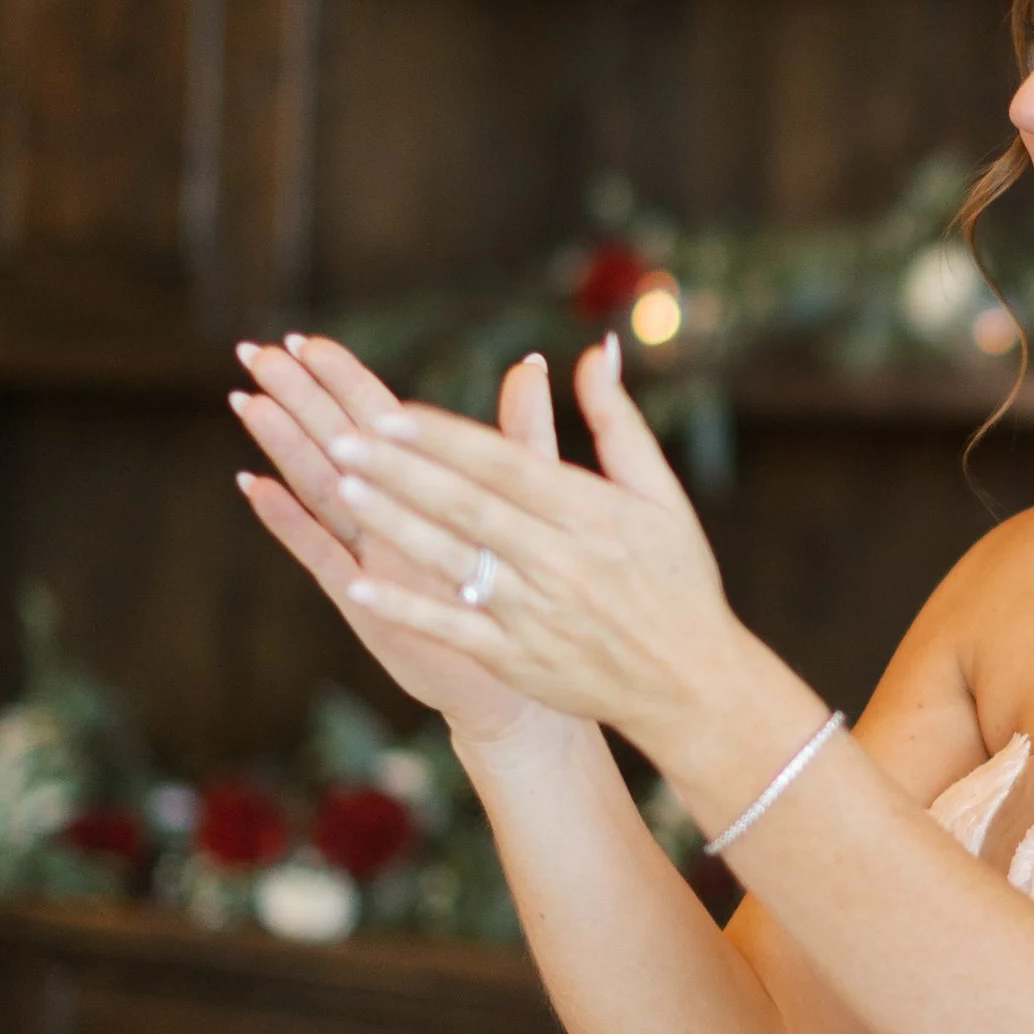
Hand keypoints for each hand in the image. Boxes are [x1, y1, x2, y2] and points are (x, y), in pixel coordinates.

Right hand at [230, 333, 564, 746]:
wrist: (521, 670)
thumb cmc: (527, 582)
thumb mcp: (532, 498)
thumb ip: (524, 431)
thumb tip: (535, 362)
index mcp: (425, 482)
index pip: (376, 415)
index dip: (341, 377)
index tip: (303, 338)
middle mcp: (389, 512)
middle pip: (334, 441)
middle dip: (295, 396)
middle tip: (252, 353)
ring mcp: (370, 552)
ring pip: (319, 486)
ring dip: (283, 445)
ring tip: (248, 403)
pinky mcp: (363, 596)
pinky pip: (320, 551)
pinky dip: (287, 519)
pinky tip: (255, 486)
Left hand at [302, 339, 742, 771]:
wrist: (692, 683)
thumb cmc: (677, 577)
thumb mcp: (663, 493)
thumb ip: (619, 421)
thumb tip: (596, 350)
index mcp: (593, 514)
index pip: (506, 465)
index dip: (447, 437)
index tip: (392, 410)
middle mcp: (561, 561)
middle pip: (467, 507)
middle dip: (400, 470)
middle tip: (341, 436)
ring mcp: (535, 614)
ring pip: (452, 561)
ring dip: (393, 524)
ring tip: (341, 488)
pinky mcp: (518, 659)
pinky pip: (453, 629)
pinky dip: (407, 609)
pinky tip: (358, 585)